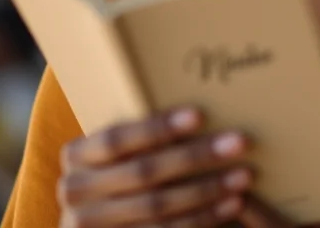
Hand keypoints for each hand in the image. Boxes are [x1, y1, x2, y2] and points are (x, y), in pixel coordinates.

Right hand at [57, 106, 293, 226]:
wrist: (101, 222)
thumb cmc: (124, 169)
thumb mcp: (124, 148)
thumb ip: (149, 133)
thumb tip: (203, 103)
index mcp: (77, 156)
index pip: (118, 138)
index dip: (158, 128)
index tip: (200, 115)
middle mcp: (75, 192)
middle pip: (144, 172)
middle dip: (196, 156)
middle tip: (240, 141)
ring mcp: (89, 227)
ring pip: (157, 207)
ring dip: (207, 190)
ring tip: (244, 176)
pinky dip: (202, 219)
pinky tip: (231, 205)